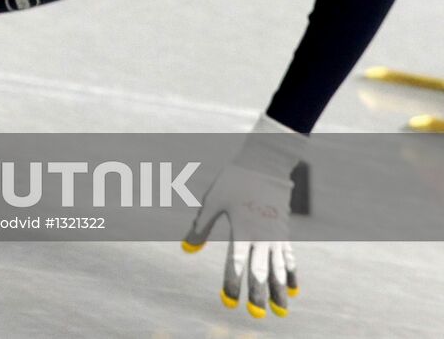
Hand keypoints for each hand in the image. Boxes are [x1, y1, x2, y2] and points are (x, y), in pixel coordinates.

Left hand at [182, 114, 306, 317]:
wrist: (265, 163)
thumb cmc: (234, 180)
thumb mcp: (212, 201)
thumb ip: (201, 227)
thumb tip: (187, 250)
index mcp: (242, 230)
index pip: (236, 264)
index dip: (232, 284)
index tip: (228, 302)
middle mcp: (262, 237)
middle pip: (261, 271)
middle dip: (259, 295)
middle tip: (257, 316)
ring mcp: (276, 235)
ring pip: (278, 269)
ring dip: (279, 291)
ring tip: (282, 313)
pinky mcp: (284, 232)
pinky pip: (289, 258)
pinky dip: (290, 274)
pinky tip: (293, 290)